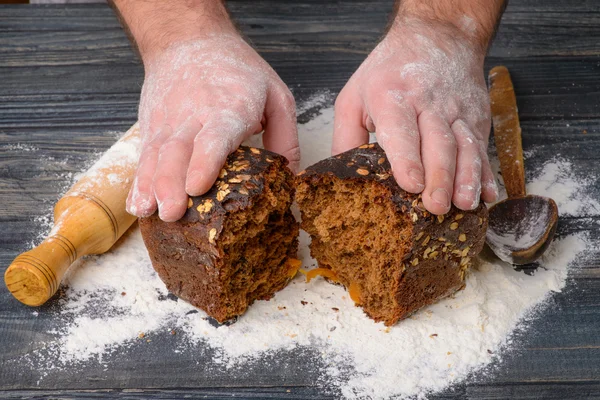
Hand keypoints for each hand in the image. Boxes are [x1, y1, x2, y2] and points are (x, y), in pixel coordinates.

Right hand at [126, 33, 298, 221]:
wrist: (188, 39)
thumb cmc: (236, 70)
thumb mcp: (275, 95)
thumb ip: (285, 137)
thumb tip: (290, 177)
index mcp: (229, 109)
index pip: (214, 136)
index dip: (205, 162)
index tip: (197, 186)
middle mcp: (194, 117)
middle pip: (179, 151)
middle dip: (172, 184)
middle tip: (172, 214)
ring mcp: (169, 123)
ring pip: (157, 156)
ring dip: (152, 186)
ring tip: (150, 213)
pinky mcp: (153, 128)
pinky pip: (144, 157)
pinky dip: (139, 182)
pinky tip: (138, 204)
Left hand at [333, 18, 497, 214]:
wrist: (438, 36)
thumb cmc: (389, 72)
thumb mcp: (355, 95)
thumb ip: (346, 136)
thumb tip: (343, 176)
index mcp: (393, 97)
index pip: (402, 129)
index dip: (407, 158)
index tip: (411, 184)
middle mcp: (428, 104)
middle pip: (438, 143)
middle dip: (439, 177)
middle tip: (435, 206)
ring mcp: (457, 111)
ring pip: (465, 146)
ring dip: (467, 177)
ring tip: (464, 204)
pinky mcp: (476, 118)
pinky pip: (482, 147)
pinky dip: (486, 172)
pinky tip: (487, 195)